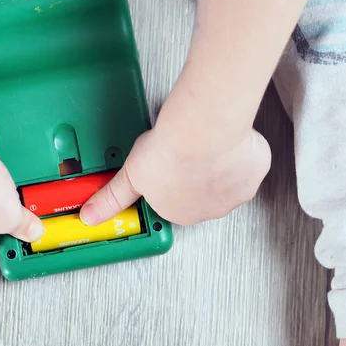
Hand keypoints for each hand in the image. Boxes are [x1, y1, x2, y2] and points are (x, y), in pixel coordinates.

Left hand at [79, 80, 271, 226]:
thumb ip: (112, 199)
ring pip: (226, 177)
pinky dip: (240, 151)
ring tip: (204, 141)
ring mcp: (235, 192)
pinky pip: (248, 162)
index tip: (168, 164)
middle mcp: (210, 209)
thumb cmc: (168, 152)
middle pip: (201, 190)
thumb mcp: (129, 177)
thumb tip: (89, 216)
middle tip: (186, 150)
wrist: (201, 129)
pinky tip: (225, 139)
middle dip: (195, 172)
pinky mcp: (255, 172)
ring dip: (218, 162)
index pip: (173, 200)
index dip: (170, 179)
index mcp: (179, 213)